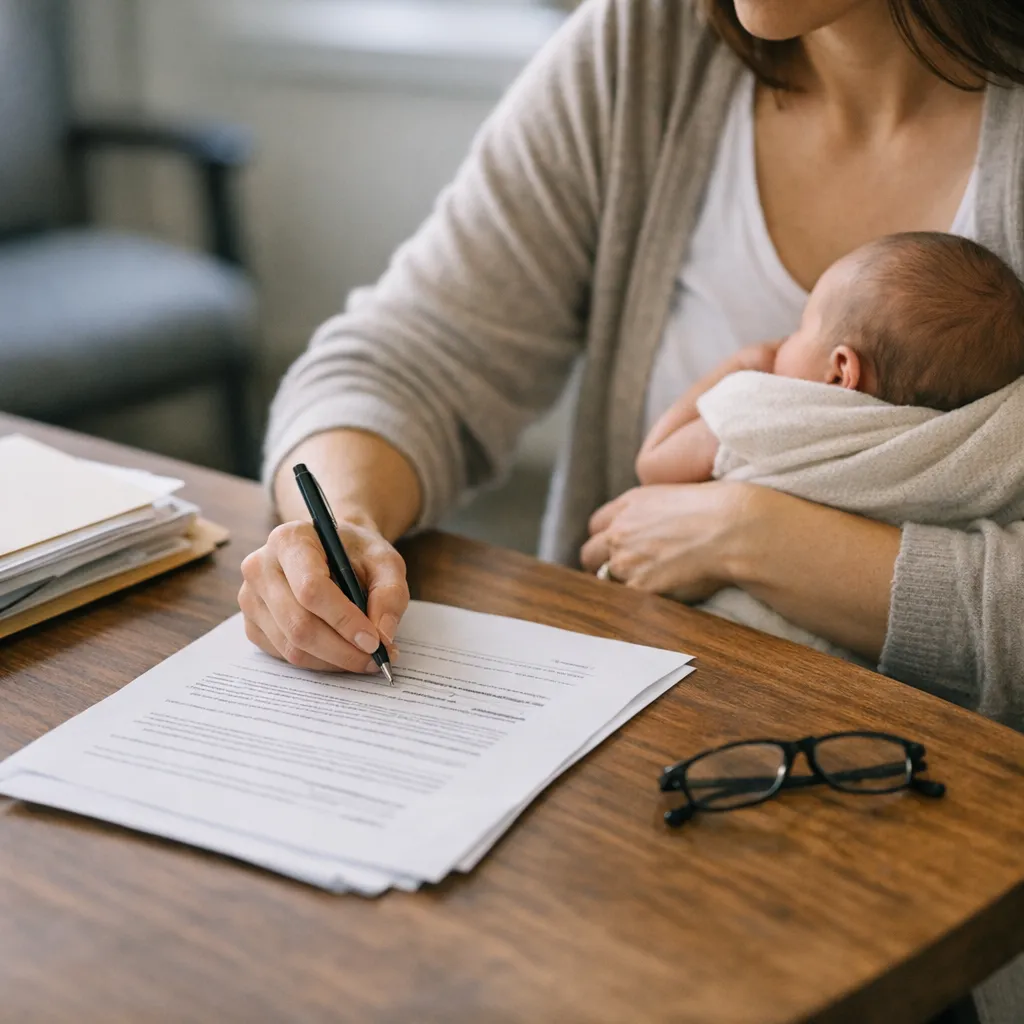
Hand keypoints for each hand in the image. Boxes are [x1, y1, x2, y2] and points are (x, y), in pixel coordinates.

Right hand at [238, 515, 407, 671]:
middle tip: (376, 658)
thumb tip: (382, 635)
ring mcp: (250, 598)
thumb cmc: (356, 553)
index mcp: (289, 540)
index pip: (311, 588)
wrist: (332, 550)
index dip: (344, 619)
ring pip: (292, 646)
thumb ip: (390, 594)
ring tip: (365, 656)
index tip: (374, 640)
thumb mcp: (385, 561)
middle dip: (342, 650)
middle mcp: (260, 567)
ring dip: (334, 660)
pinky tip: (341, 652)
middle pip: (299, 623)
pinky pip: (285, 655)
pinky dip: (319, 662)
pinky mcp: (252, 624)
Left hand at [581, 482, 754, 601]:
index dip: (606, 538)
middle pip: (590, 553)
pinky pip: (624, 599)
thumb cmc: (717, 510)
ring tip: (641, 588)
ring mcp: (626, 560)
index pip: (597, 524)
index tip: (616, 548)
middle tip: (619, 573)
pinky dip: (635, 601)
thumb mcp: (674, 495)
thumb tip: (651, 528)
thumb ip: (650, 511)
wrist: (731, 528)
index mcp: (629, 504)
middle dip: (600, 563)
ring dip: (618, 583)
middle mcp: (620, 531)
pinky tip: (653, 598)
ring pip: (603, 579)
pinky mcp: (640, 587)